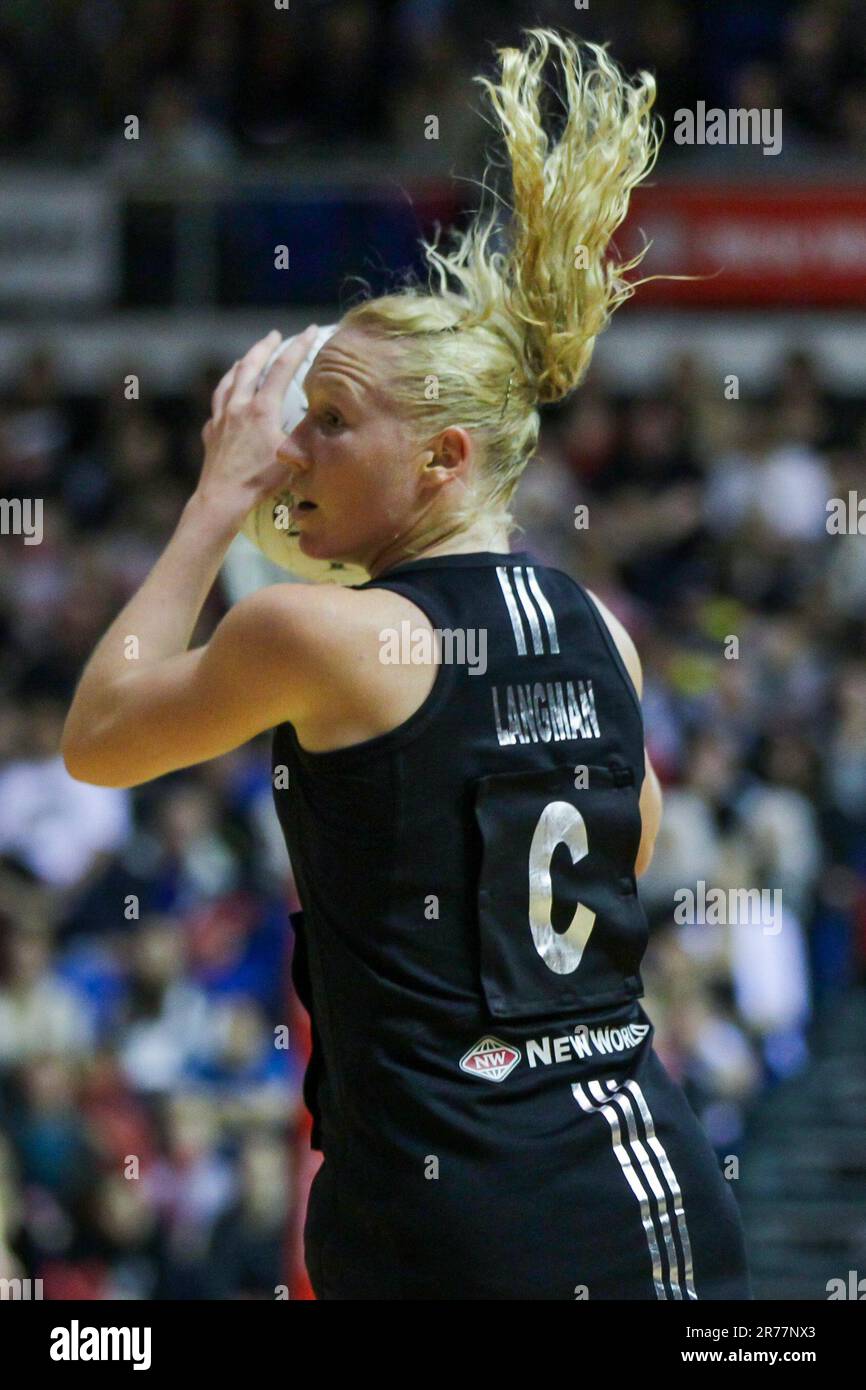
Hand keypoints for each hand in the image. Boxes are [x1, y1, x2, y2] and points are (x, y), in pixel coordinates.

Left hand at [196, 325, 318, 525]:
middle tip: (274, 335)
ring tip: (246, 359)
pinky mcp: (210, 432)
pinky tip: (227, 398)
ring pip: (229, 381)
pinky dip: (225, 394)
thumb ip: (307, 433)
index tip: (309, 331)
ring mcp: (221, 418)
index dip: (298, 347)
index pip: (282, 368)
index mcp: (261, 408)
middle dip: (264, 347)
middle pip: (250, 365)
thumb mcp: (293, 456)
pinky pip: (217, 405)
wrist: (223, 497)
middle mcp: (239, 406)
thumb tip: (323, 419)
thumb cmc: (260, 480)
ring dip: (240, 365)